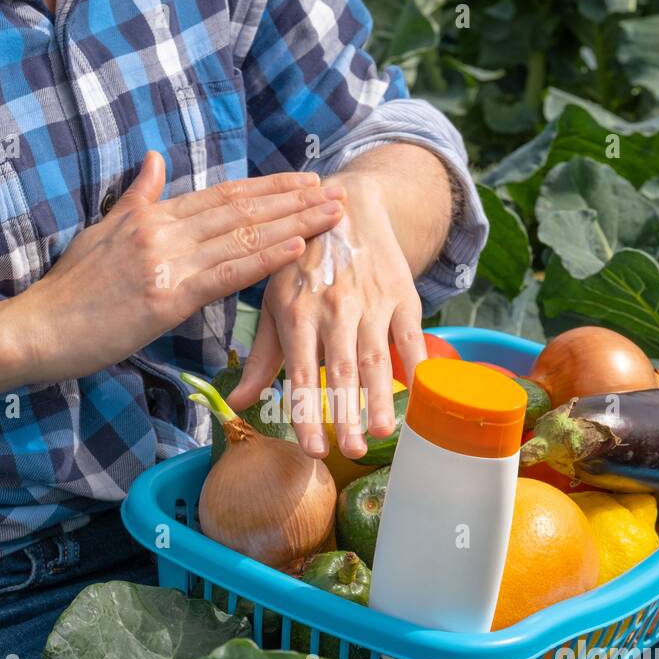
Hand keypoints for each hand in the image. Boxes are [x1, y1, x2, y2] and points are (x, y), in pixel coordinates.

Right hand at [0, 152, 344, 382]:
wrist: (36, 328)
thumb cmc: (68, 290)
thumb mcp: (100, 232)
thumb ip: (136, 198)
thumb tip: (154, 160)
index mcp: (152, 216)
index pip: (222, 195)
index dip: (267, 187)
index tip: (303, 180)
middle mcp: (163, 231)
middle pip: (241, 210)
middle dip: (293, 199)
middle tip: (334, 190)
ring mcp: (165, 262)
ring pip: (242, 236)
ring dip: (293, 223)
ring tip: (331, 215)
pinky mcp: (165, 298)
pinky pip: (225, 275)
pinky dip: (264, 260)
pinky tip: (297, 249)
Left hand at [227, 172, 426, 458]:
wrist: (346, 206)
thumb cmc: (302, 265)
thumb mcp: (273, 303)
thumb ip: (260, 358)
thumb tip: (237, 403)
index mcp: (295, 313)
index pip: (299, 373)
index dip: (307, 413)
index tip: (314, 449)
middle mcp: (332, 308)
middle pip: (340, 371)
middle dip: (346, 414)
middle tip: (351, 452)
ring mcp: (370, 300)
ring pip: (376, 357)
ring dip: (381, 398)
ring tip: (384, 433)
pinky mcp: (401, 294)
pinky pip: (410, 335)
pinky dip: (418, 365)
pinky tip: (421, 395)